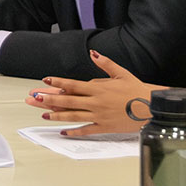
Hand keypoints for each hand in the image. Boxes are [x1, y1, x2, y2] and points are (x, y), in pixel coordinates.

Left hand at [26, 50, 154, 134]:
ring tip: (43, 115)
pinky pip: (86, 130)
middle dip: (50, 99)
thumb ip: (105, 64)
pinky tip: (63, 132)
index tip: (46, 81)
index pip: (74, 84)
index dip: (58, 82)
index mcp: (99, 87)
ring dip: (57, 115)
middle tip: (34, 99)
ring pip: (74, 115)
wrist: (151, 106)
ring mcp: (99, 115)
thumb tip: (93, 53)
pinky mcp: (104, 127)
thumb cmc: (136, 89)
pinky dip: (74, 132)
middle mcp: (96, 101)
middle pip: (68, 100)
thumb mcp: (121, 72)